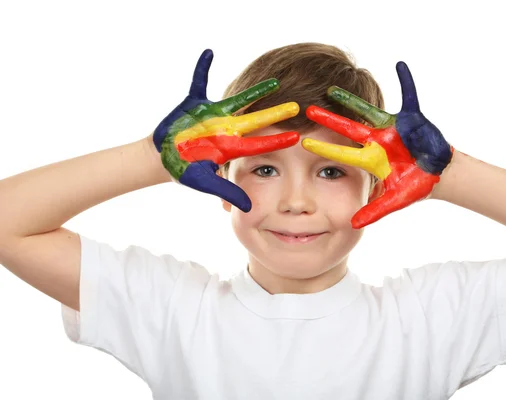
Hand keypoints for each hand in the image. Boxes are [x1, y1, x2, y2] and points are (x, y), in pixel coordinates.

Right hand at [153, 49, 299, 211]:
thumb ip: (227, 191)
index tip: (297, 137)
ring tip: (276, 81)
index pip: (259, 142)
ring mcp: (213, 115)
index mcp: (230, 146)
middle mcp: (227, 128)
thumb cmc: (184, 171)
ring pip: (238, 99)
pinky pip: (199, 81)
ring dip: (256, 91)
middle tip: (298, 107)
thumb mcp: (206, 183)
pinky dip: (202, 68)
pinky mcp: (195, 103)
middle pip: (257, 119)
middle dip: (277, 113)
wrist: (163, 158)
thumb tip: (249, 208)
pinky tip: (209, 52)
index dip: (277, 139)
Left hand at [302, 61, 453, 227]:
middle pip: (347, 128)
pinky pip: (409, 96)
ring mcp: (391, 128)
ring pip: (368, 110)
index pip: (342, 152)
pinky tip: (400, 65)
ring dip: (352, 100)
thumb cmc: (414, 186)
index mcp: (370, 159)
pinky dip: (407, 82)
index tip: (303, 143)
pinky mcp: (411, 118)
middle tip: (306, 109)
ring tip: (333, 89)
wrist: (437, 174)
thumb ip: (374, 211)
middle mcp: (376, 141)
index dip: (324, 148)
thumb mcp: (394, 201)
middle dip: (328, 120)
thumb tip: (352, 225)